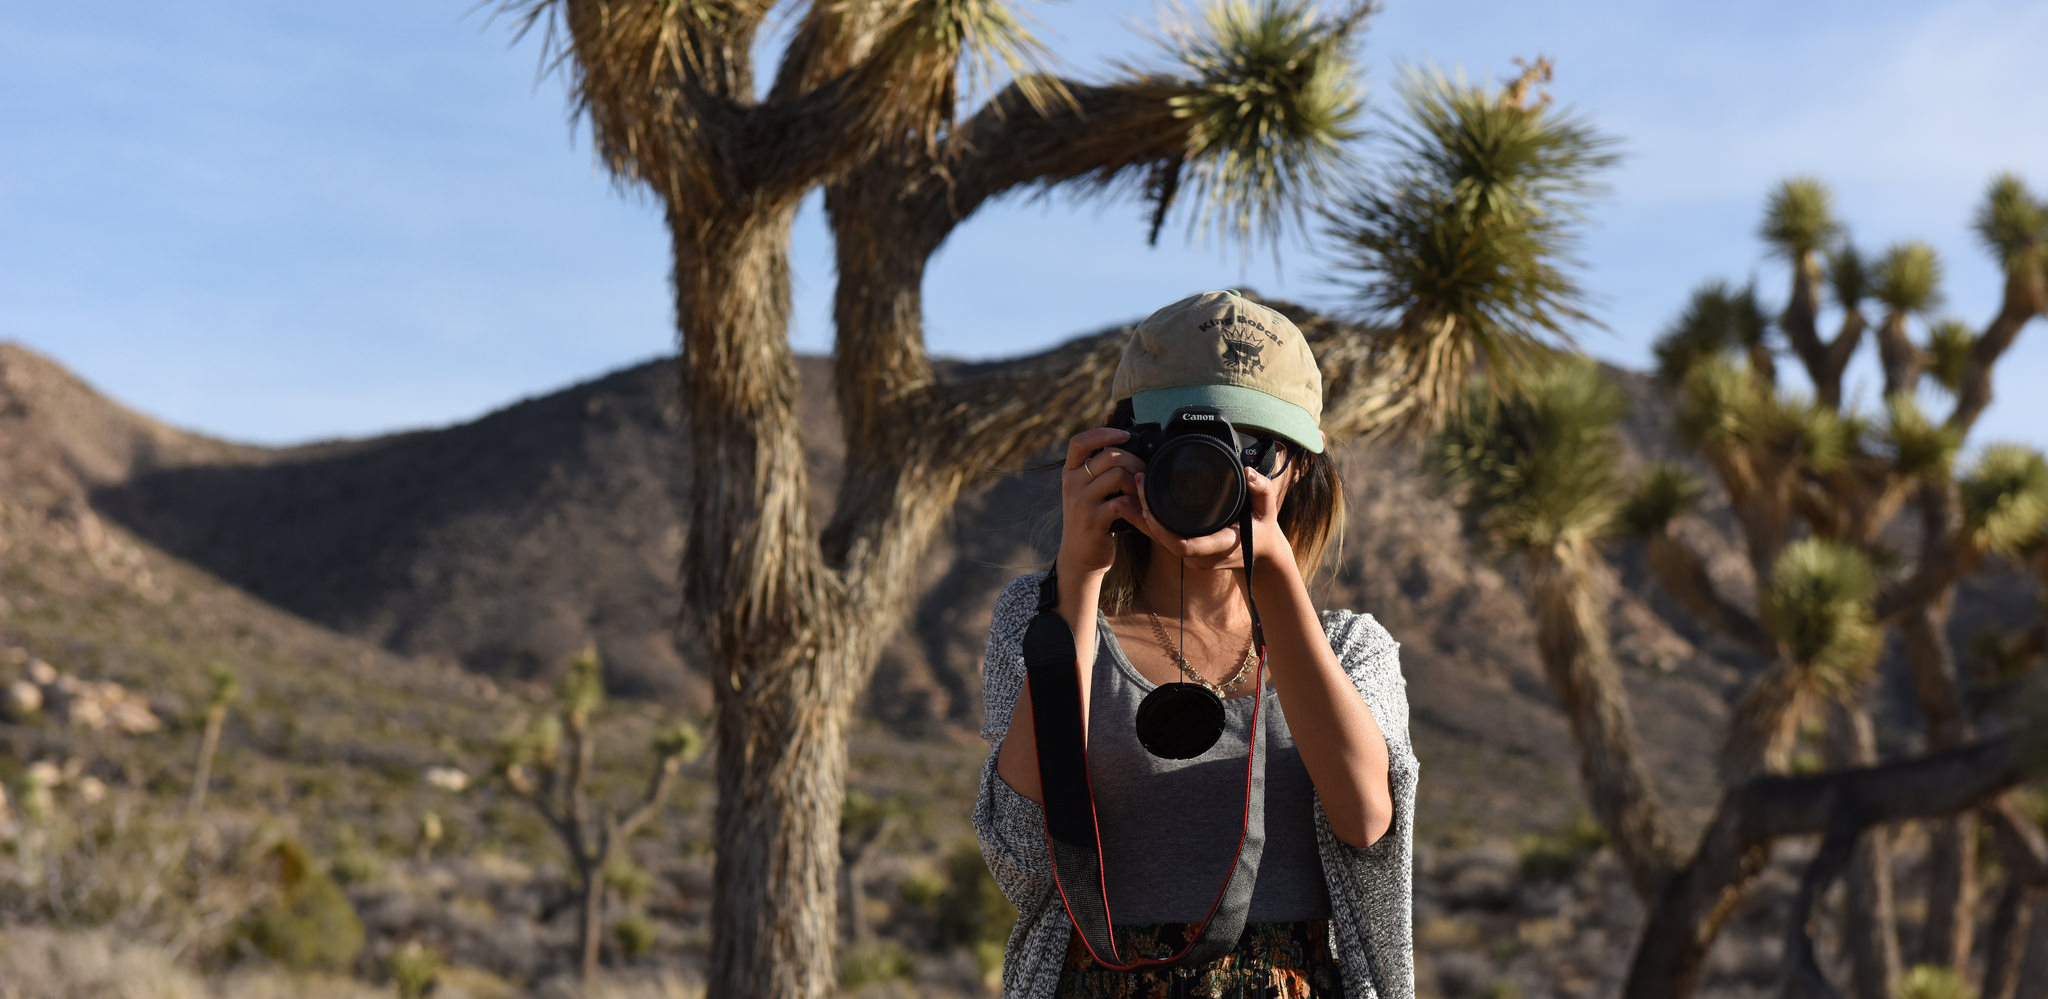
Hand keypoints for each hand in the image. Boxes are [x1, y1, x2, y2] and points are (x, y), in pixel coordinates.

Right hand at [1057, 426, 1145, 577]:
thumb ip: (1097, 463)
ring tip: (1140, 492)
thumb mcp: (1086, 488)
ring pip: (1117, 475)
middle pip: (1109, 456)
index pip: (1080, 442)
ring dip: (1136, 482)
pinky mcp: (1093, 520)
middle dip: (1134, 461)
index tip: (1125, 435)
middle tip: (1143, 474)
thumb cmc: (1091, 516)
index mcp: (1070, 472)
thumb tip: (1112, 421)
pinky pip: (1121, 501)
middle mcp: (1071, 484)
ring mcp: (1081, 502)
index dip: (1104, 433)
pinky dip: (1135, 502)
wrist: (1080, 556)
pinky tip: (1139, 507)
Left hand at [1127, 462, 1298, 574]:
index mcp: (1219, 546)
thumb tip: (1250, 473)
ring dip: (1140, 517)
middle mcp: (1200, 555)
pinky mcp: (1185, 548)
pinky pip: (1161, 536)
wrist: (1261, 557)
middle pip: (1163, 539)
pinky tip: (1131, 505)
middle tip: (1136, 483)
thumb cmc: (1263, 532)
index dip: (1162, 529)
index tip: (1149, 506)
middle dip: (1145, 515)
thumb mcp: (1267, 511)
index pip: (1184, 544)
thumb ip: (1262, 491)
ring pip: (1158, 538)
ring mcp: (1191, 555)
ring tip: (1123, 493)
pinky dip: (1146, 521)